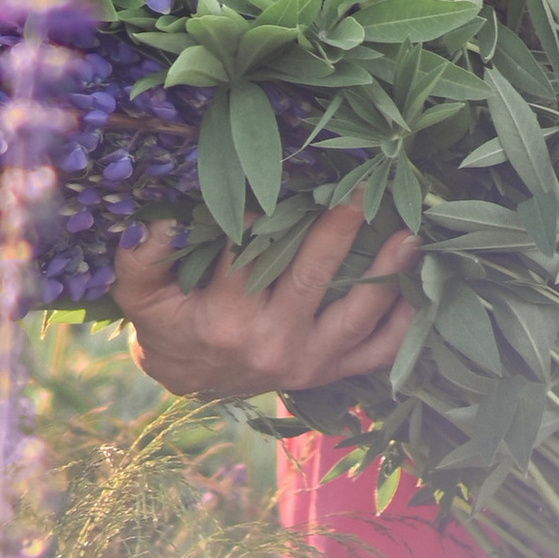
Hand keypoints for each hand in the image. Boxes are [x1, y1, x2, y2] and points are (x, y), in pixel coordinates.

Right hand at [110, 201, 418, 401]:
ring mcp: (305, 363)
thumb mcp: (139, 294)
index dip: (266, 215)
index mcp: (224, 318)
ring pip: (355, 317)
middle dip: (340, 231)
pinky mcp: (327, 374)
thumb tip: (160, 221)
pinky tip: (419, 293)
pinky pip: (373, 355)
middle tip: (366, 188)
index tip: (291, 178)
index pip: (249, 255)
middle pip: (312, 280)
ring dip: (386, 275)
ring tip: (410, 236)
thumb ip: (141, 257)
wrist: (188, 380)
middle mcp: (269, 343)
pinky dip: (401, 328)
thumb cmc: (167, 323)